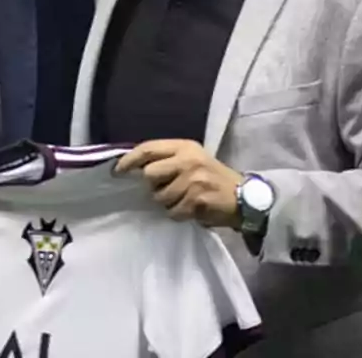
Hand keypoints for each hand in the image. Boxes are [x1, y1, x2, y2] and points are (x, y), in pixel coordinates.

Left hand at [115, 139, 243, 229]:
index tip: (117, 172)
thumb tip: (133, 168)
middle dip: (153, 186)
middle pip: (150, 174)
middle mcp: (188, 160)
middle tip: (166, 190)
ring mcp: (193, 180)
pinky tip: (190, 210)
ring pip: (159, 197)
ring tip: (182, 200)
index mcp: (184, 146)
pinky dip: (177, 214)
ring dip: (167, 203)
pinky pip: (172, 212)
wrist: (244, 198)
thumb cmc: (212, 178)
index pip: (148, 149)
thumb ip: (167, 159)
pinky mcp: (197, 200)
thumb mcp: (192, 159)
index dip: (129, 160)